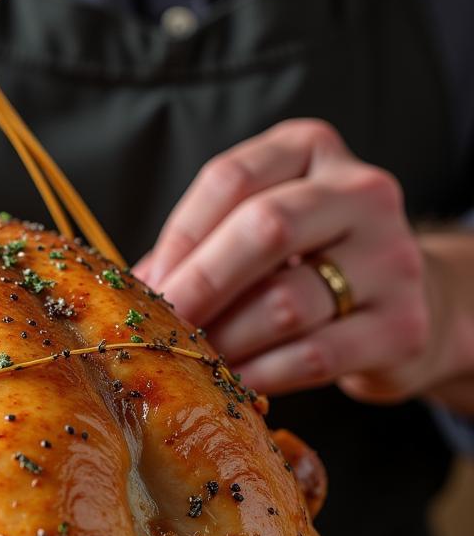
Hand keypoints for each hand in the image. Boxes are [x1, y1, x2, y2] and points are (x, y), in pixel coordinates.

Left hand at [139, 119, 441, 402]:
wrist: (405, 304)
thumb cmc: (307, 261)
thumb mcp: (262, 229)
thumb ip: (205, 242)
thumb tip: (130, 286)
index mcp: (312, 150)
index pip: (231, 178)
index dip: (180, 235)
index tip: (148, 284)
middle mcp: (361, 191)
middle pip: (264, 228)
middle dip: (199, 284)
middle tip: (160, 325)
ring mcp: (392, 257)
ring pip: (286, 301)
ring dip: (225, 338)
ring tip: (191, 360)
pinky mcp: (403, 326)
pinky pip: (314, 356)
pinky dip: (261, 375)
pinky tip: (233, 385)